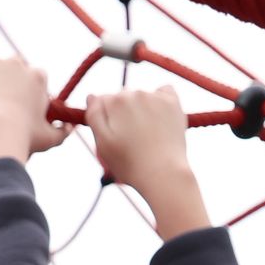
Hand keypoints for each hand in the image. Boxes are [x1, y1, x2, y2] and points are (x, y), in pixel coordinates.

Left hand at [0, 57, 69, 165]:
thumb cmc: (25, 137)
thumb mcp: (50, 138)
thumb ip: (63, 132)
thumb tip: (70, 128)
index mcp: (38, 76)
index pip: (34, 77)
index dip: (27, 91)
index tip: (22, 106)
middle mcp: (18, 63)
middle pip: (13, 68)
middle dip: (9, 82)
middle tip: (3, 105)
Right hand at [87, 87, 210, 240]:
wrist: (164, 174)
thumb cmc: (130, 164)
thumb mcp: (102, 143)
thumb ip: (94, 116)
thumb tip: (92, 96)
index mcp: (113, 102)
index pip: (102, 102)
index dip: (106, 120)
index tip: (114, 136)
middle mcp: (134, 92)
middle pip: (122, 98)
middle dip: (123, 113)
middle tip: (131, 139)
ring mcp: (155, 96)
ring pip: (141, 96)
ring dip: (141, 109)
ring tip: (147, 134)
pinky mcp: (173, 102)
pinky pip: (163, 90)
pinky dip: (160, 100)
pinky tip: (160, 118)